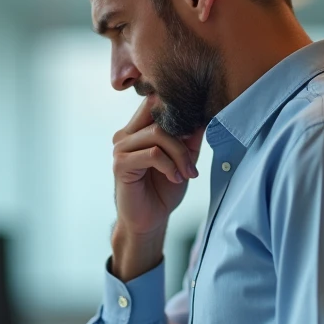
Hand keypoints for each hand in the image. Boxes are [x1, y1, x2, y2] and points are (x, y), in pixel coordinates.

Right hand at [110, 100, 202, 280]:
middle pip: (159, 115)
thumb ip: (190, 137)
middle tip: (192, 164)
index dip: (176, 109)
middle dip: (183, 139)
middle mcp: (126, 134)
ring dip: (179, 155)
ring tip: (187, 174)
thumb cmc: (163, 189)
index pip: (155, 103)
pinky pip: (152, 154)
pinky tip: (176, 178)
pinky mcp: (121, 164)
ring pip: (158, 135)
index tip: (196, 129)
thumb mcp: (183, 158)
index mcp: (138, 129)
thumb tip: (203, 115)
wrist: (149, 220)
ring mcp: (121, 148)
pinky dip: (169, 166)